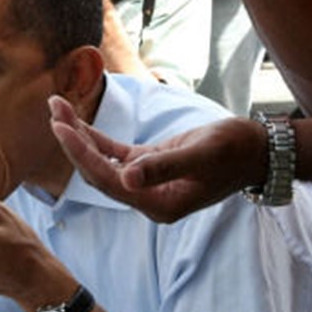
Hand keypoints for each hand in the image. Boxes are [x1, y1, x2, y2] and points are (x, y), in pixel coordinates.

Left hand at [49, 96, 266, 222]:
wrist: (257, 151)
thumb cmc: (235, 151)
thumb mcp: (202, 154)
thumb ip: (164, 167)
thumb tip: (126, 179)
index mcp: (158, 204)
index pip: (109, 181)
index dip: (82, 155)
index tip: (61, 127)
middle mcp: (147, 198)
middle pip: (98, 174)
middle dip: (73, 142)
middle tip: (53, 109)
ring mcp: (146, 183)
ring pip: (102, 163)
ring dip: (80, 137)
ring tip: (58, 107)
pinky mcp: (149, 167)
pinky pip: (115, 154)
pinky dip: (95, 138)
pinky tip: (75, 119)